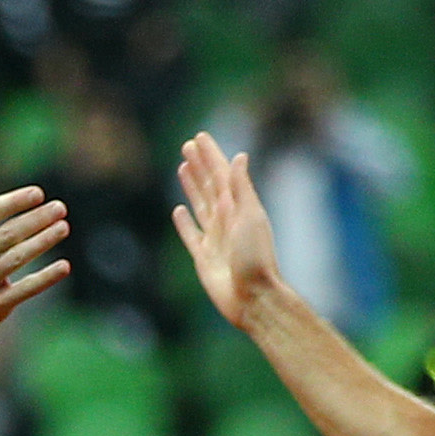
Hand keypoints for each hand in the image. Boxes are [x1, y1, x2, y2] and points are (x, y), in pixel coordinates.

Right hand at [0, 153, 70, 334]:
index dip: (14, 202)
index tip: (38, 193)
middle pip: (6, 236)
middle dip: (35, 220)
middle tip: (60, 207)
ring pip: (16, 260)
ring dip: (43, 243)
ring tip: (64, 227)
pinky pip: (23, 291)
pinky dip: (45, 278)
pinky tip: (64, 266)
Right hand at [169, 133, 281, 328]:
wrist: (253, 298)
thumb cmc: (256, 258)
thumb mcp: (250, 217)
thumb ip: (242, 188)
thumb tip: (239, 156)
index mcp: (239, 207)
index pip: (222, 174)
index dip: (211, 155)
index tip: (199, 137)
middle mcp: (227, 220)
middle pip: (210, 186)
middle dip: (199, 165)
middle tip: (188, 145)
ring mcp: (215, 238)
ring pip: (200, 205)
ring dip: (192, 186)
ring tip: (183, 168)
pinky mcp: (203, 257)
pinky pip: (190, 235)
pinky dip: (184, 223)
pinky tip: (178, 210)